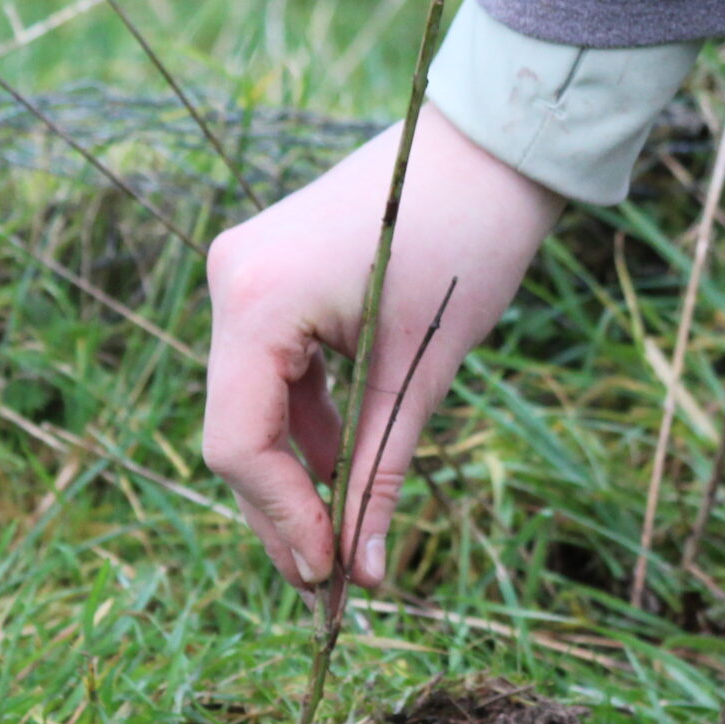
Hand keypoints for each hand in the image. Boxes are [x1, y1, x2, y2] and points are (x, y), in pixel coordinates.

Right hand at [203, 107, 562, 589]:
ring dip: (294, 472)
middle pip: (233, 430)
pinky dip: (303, 422)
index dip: (281, 519)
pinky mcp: (268, 271)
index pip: (238, 442)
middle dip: (282, 509)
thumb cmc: (468, 242)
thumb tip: (361, 576)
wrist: (494, 143)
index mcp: (256, 300)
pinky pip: (270, 369)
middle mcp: (230, 280)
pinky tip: (342, 466)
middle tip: (330, 580)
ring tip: (341, 538)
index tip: (329, 575)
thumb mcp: (422, 371)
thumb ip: (379, 472)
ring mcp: (243, 272)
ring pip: (249, 405)